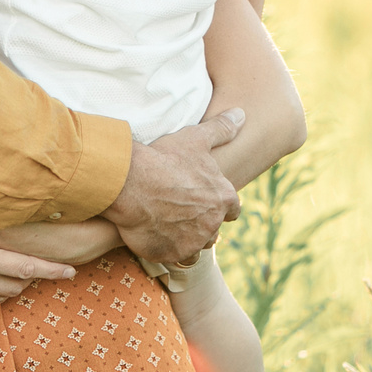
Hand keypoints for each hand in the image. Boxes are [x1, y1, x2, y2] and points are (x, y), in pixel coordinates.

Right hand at [103, 109, 244, 266]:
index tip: (206, 201)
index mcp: (223, 197)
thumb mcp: (195, 139)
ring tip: (168, 225)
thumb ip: (221, 129)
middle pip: (213, 229)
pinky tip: (156, 235)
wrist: (130, 183)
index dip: (220, 206)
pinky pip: (176, 257)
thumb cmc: (164, 158)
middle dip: (202, 223)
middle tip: (181, 212)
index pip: (233, 209)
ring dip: (187, 239)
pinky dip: (169, 249)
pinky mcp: (173, 254)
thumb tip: (241, 114)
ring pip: (197, 246)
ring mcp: (194, 241)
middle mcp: (213, 222)